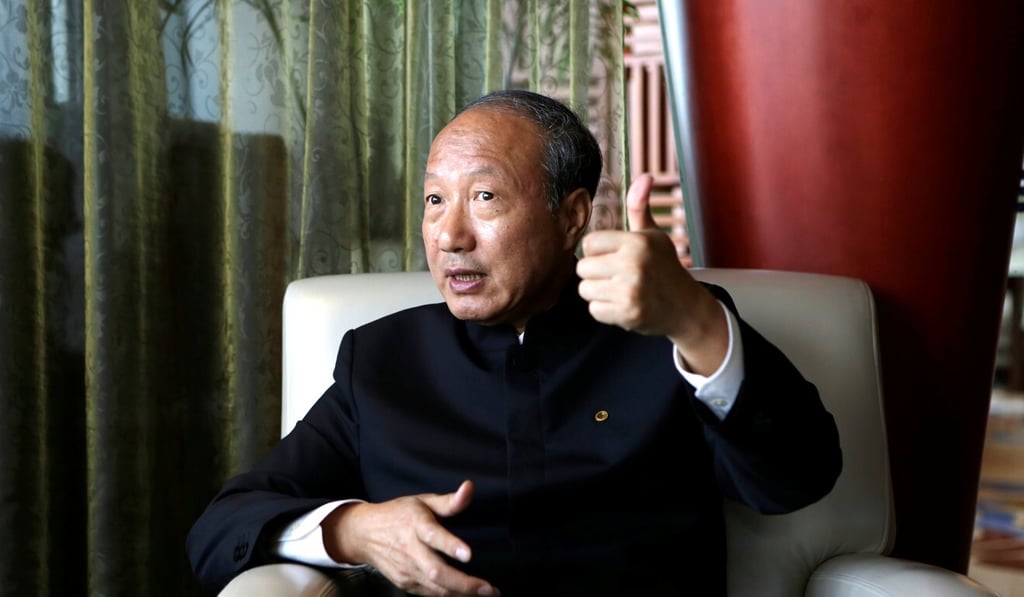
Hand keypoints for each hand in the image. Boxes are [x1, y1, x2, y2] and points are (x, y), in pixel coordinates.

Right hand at [322, 480, 498, 596]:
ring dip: (462, 593)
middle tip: (489, 589)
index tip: (468, 554)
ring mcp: (406, 569)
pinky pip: (430, 593)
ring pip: (436, 587)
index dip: (450, 545)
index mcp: (416, 525)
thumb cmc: (398, 514)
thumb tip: (470, 487)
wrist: (363, 534)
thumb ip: (450, 501)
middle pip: (436, 571)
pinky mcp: (404, 583)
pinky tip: (466, 594)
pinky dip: (449, 595)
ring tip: (487, 594)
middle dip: (465, 583)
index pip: (433, 536)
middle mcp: (410, 550)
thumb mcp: (423, 501)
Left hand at [576, 174, 727, 374]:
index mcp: (637, 242)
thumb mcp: (654, 235)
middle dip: (595, 273)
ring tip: (619, 290)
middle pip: (582, 267)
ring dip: (598, 292)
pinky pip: (594, 310)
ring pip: (585, 289)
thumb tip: (645, 177)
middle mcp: (633, 264)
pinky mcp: (627, 314)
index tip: (614, 257)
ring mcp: (630, 291)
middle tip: (616, 276)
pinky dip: (605, 310)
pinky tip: (622, 305)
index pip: (589, 243)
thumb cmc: (665, 267)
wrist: (686, 307)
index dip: (597, 251)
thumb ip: (639, 207)